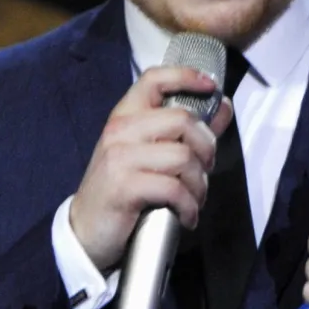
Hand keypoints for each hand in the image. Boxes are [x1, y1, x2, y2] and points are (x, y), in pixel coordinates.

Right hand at [69, 67, 233, 270]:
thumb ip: (187, 131)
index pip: (154, 79)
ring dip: (200, 184)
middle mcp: (120, 131)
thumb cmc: (121, 192)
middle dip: (206, 148)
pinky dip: (189, 207)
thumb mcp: (149, 155)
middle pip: (183, 120)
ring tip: (195, 200)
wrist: (85, 232)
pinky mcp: (123, 187)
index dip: (186, 76)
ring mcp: (119, 157)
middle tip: (205, 171)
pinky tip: (186, 216)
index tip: (211, 86)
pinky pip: (174, 189)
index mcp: (125, 117)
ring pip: (183, 156)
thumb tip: (223, 107)